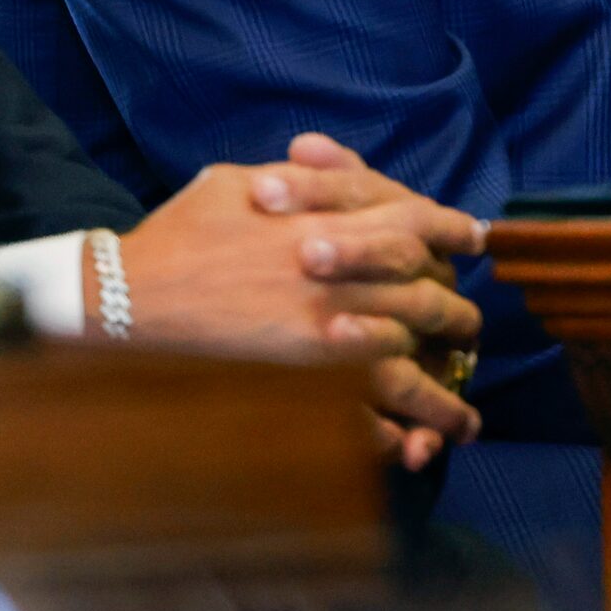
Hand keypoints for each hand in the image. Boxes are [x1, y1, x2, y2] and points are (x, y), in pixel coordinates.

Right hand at [110, 133, 486, 466]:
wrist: (134, 293)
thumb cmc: (181, 232)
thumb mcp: (238, 180)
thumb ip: (298, 177)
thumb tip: (326, 163)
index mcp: (333, 223)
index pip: (417, 221)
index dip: (453, 229)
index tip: (476, 240)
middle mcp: (344, 279)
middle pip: (430, 296)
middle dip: (458, 314)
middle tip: (468, 327)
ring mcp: (330, 336)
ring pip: (415, 368)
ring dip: (447, 391)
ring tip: (462, 411)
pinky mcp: (307, 384)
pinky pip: (371, 418)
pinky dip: (399, 437)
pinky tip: (413, 448)